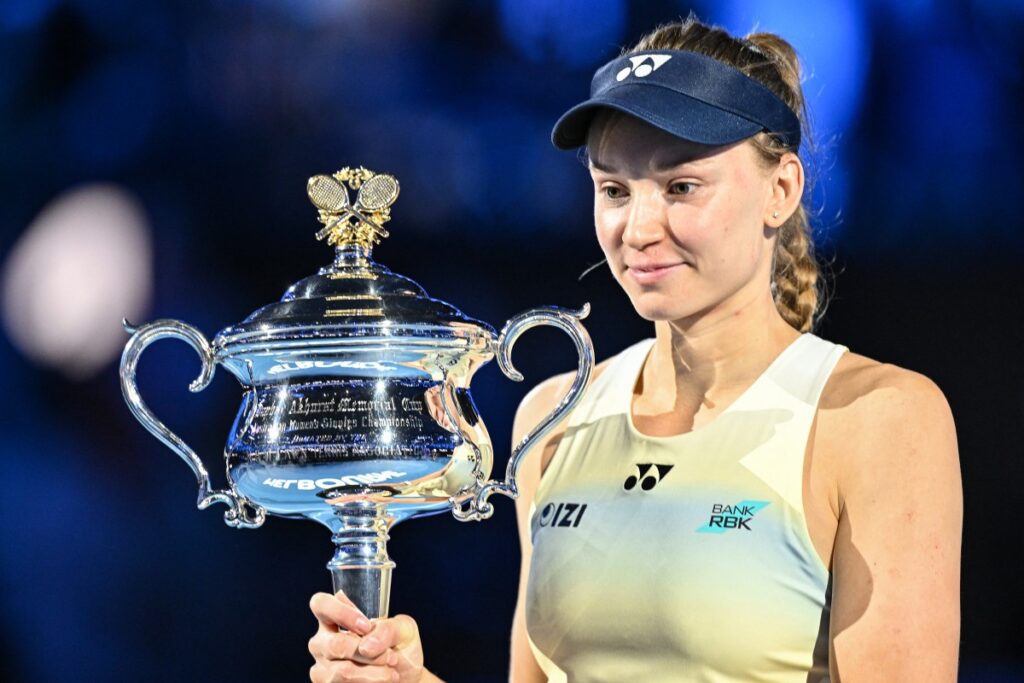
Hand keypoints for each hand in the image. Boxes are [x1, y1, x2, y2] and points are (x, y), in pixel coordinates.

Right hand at [308, 590, 424, 682]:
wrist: (406, 678)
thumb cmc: (400, 648)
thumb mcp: (403, 629)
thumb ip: (387, 630)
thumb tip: (366, 646)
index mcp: (336, 617)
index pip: (321, 604)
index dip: (341, 613)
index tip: (366, 627)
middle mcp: (323, 640)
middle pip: (335, 644)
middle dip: (370, 654)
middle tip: (391, 657)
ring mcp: (322, 666)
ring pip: (342, 671)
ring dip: (373, 673)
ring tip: (390, 672)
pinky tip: (381, 681)